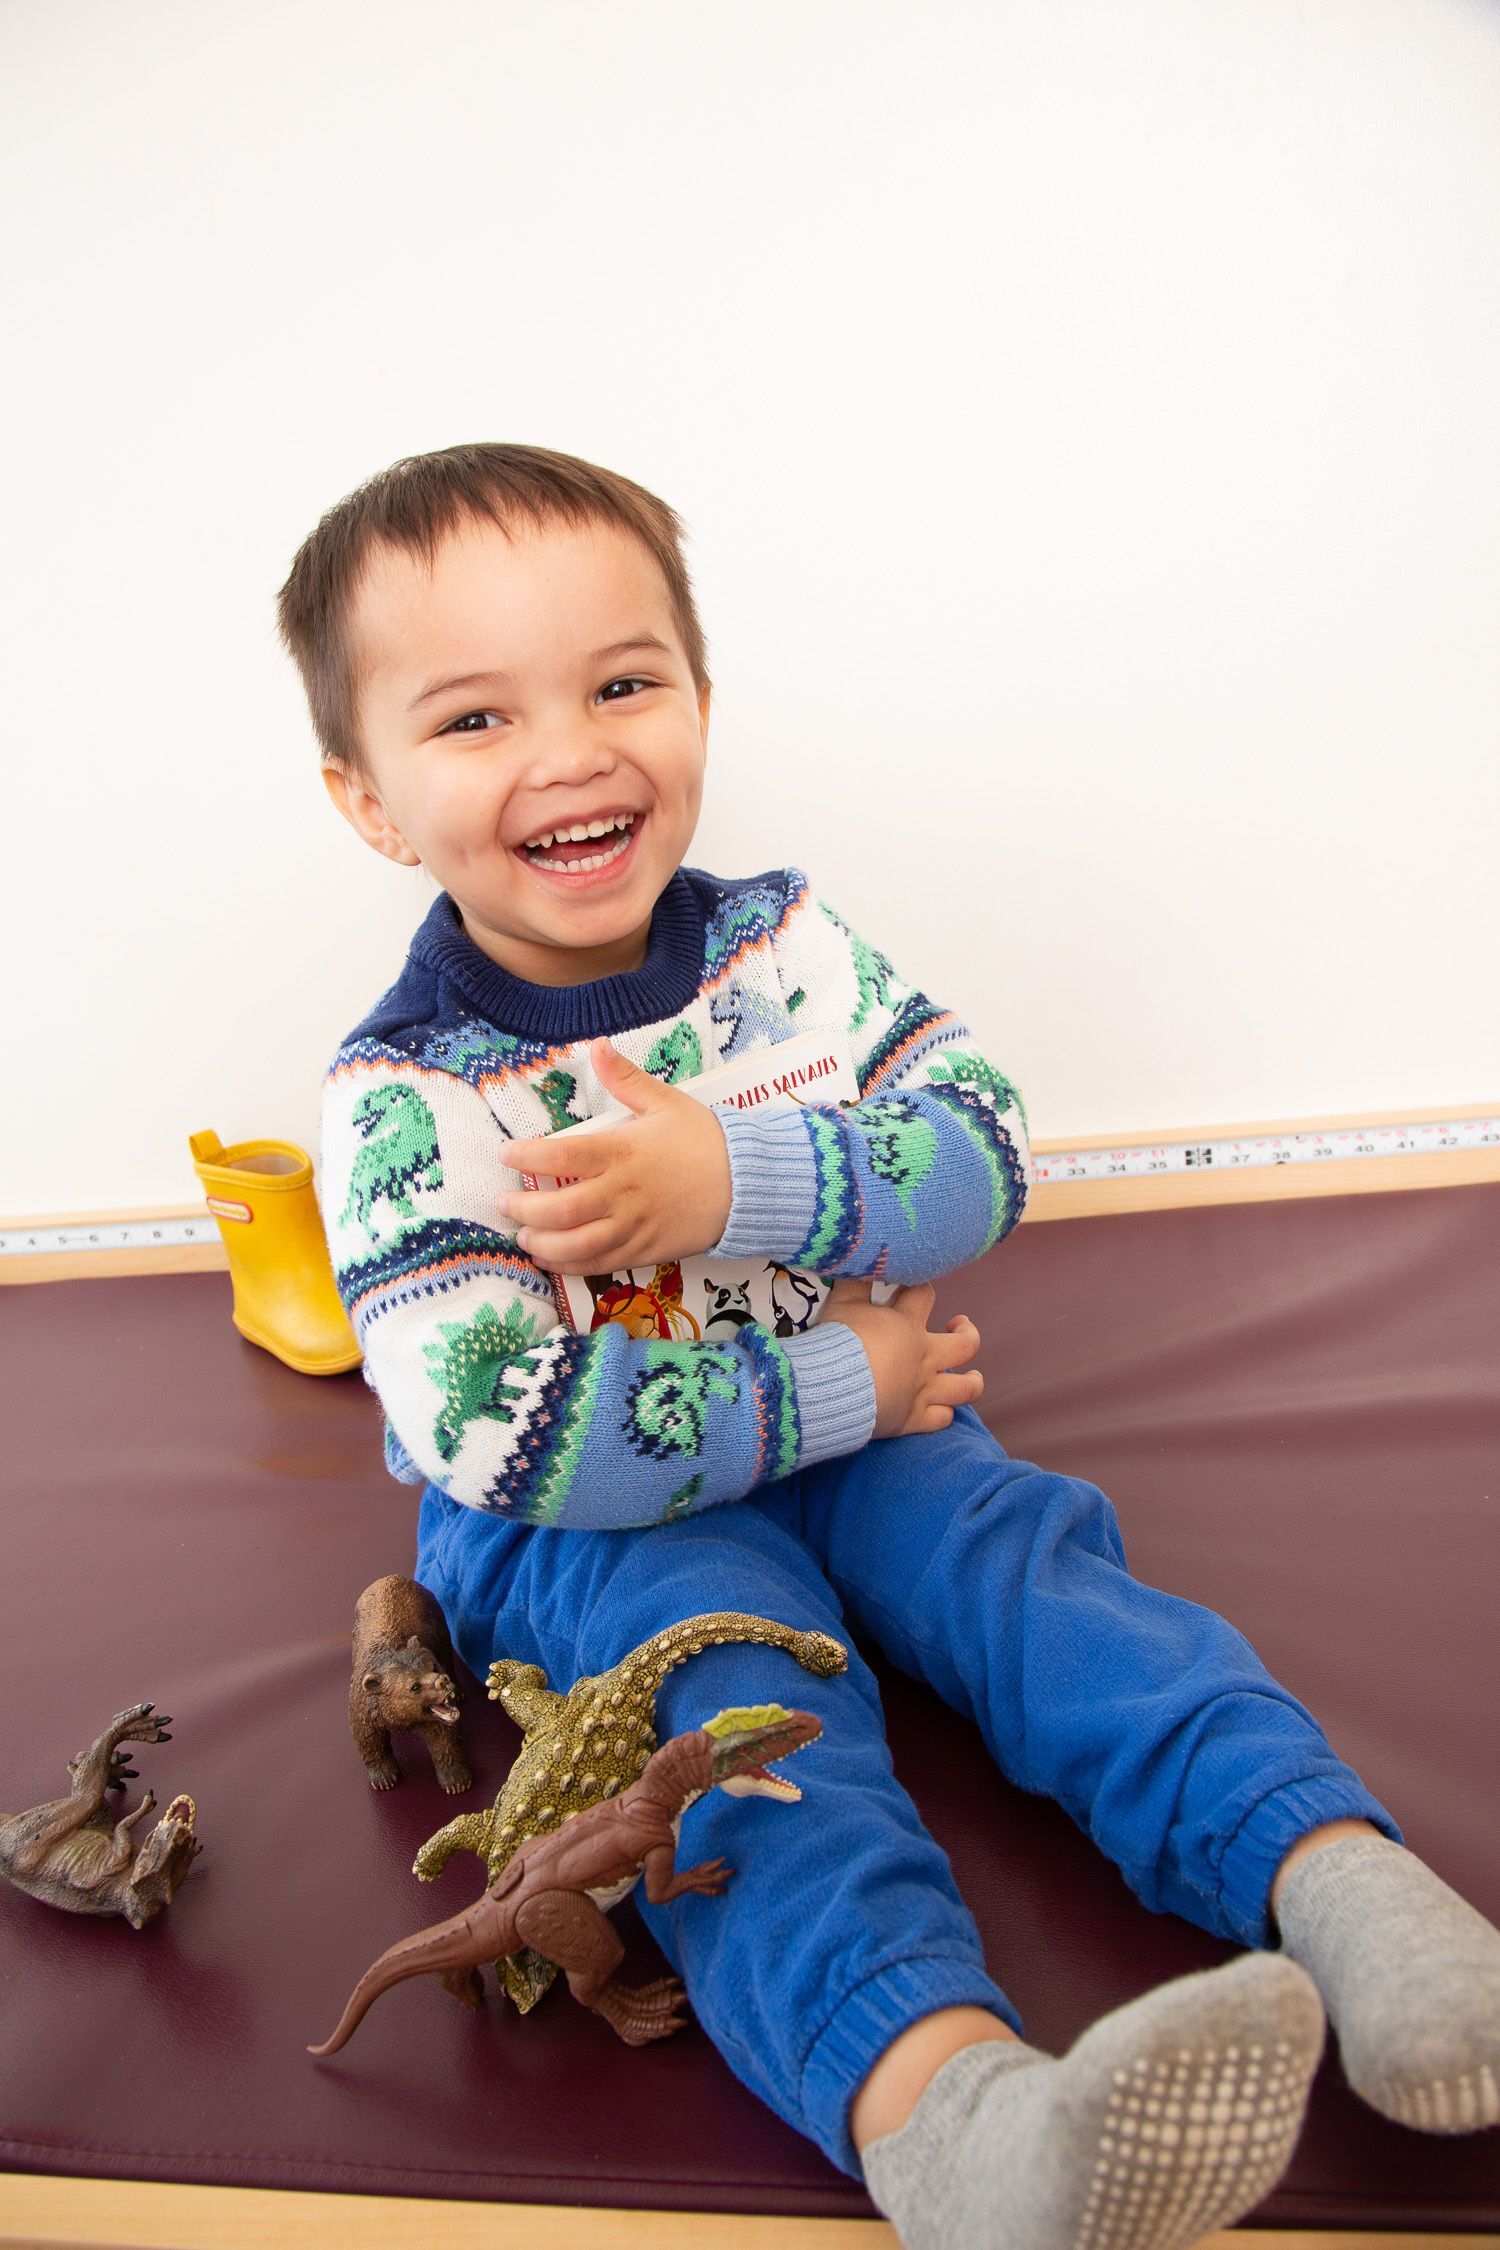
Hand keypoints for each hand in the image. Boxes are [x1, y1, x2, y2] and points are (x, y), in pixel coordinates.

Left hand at [496, 1039, 733, 1272]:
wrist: (749, 1183)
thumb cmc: (705, 1139)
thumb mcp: (666, 1102)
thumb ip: (625, 1079)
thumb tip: (596, 1045)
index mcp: (622, 1151)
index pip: (562, 1154)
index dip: (526, 1157)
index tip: (505, 1155)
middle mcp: (622, 1192)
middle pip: (560, 1209)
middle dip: (524, 1210)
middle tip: (504, 1203)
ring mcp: (634, 1225)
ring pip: (576, 1243)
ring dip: (542, 1244)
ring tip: (523, 1237)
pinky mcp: (646, 1250)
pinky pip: (601, 1263)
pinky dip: (570, 1264)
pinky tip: (551, 1259)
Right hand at [821, 1278, 982, 1438]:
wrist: (832, 1385)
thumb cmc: (837, 1340)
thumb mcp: (842, 1303)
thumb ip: (855, 1281)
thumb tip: (860, 1259)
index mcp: (907, 1325)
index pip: (925, 1295)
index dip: (921, 1286)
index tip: (913, 1285)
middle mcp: (924, 1357)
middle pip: (965, 1345)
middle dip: (968, 1333)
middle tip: (958, 1325)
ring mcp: (922, 1390)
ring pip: (965, 1388)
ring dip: (972, 1381)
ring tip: (973, 1376)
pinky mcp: (912, 1418)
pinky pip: (941, 1419)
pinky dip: (944, 1413)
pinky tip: (942, 1408)